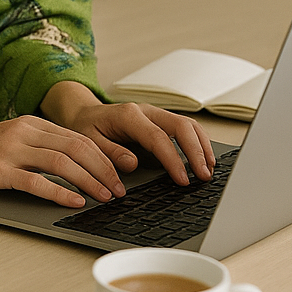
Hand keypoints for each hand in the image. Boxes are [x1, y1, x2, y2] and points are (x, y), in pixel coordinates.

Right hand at [0, 117, 127, 208]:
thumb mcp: (13, 141)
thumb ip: (40, 147)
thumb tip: (78, 166)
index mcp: (31, 123)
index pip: (78, 137)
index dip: (104, 156)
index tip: (119, 175)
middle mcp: (24, 131)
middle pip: (76, 147)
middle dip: (103, 169)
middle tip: (119, 190)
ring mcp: (11, 149)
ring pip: (62, 162)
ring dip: (89, 181)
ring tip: (104, 197)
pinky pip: (36, 181)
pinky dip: (60, 192)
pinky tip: (74, 203)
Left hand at [64, 100, 214, 186]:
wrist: (83, 112)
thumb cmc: (86, 127)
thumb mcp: (88, 142)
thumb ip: (109, 153)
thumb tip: (132, 164)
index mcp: (129, 116)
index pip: (158, 138)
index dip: (174, 160)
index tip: (183, 179)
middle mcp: (146, 111)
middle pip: (181, 126)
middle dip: (196, 151)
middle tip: (204, 175)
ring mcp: (155, 113)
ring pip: (187, 124)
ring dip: (201, 145)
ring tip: (209, 168)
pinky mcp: (160, 119)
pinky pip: (185, 126)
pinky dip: (197, 140)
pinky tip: (203, 156)